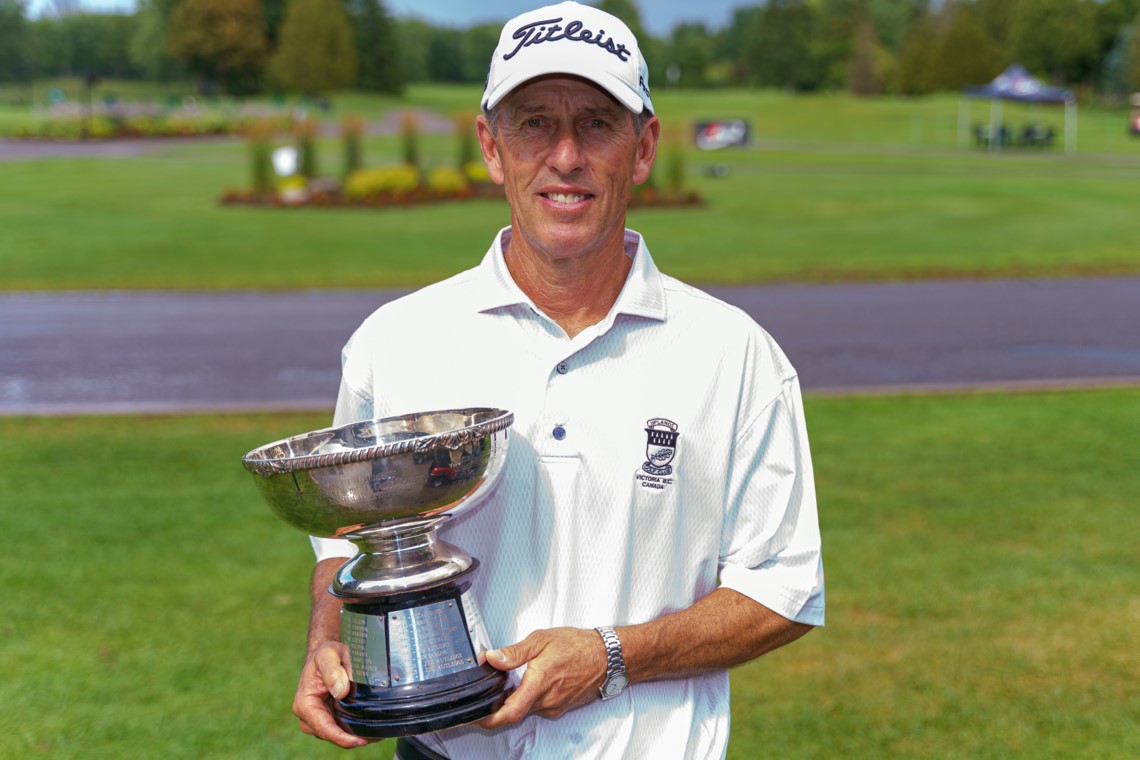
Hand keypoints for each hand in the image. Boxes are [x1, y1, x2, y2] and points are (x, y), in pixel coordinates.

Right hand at [292, 641, 369, 747]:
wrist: (327, 655)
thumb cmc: (326, 654)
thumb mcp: (328, 654)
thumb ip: (333, 671)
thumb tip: (340, 692)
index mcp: (305, 703)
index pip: (323, 728)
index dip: (341, 738)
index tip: (359, 741)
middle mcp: (308, 715)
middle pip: (331, 735)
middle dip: (352, 738)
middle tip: (376, 736)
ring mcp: (318, 719)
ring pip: (338, 733)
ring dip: (355, 734)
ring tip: (377, 733)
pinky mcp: (328, 718)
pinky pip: (341, 728)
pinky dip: (355, 729)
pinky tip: (371, 727)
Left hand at [477, 627, 608, 728]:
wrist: (607, 657)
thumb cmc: (579, 646)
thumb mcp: (542, 639)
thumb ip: (514, 652)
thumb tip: (491, 657)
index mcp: (540, 682)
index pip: (509, 712)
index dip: (488, 719)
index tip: (475, 716)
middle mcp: (548, 701)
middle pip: (514, 712)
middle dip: (499, 704)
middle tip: (490, 690)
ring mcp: (555, 707)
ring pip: (526, 710)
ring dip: (515, 701)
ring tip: (512, 682)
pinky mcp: (560, 709)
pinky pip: (538, 709)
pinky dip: (529, 700)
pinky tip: (530, 683)